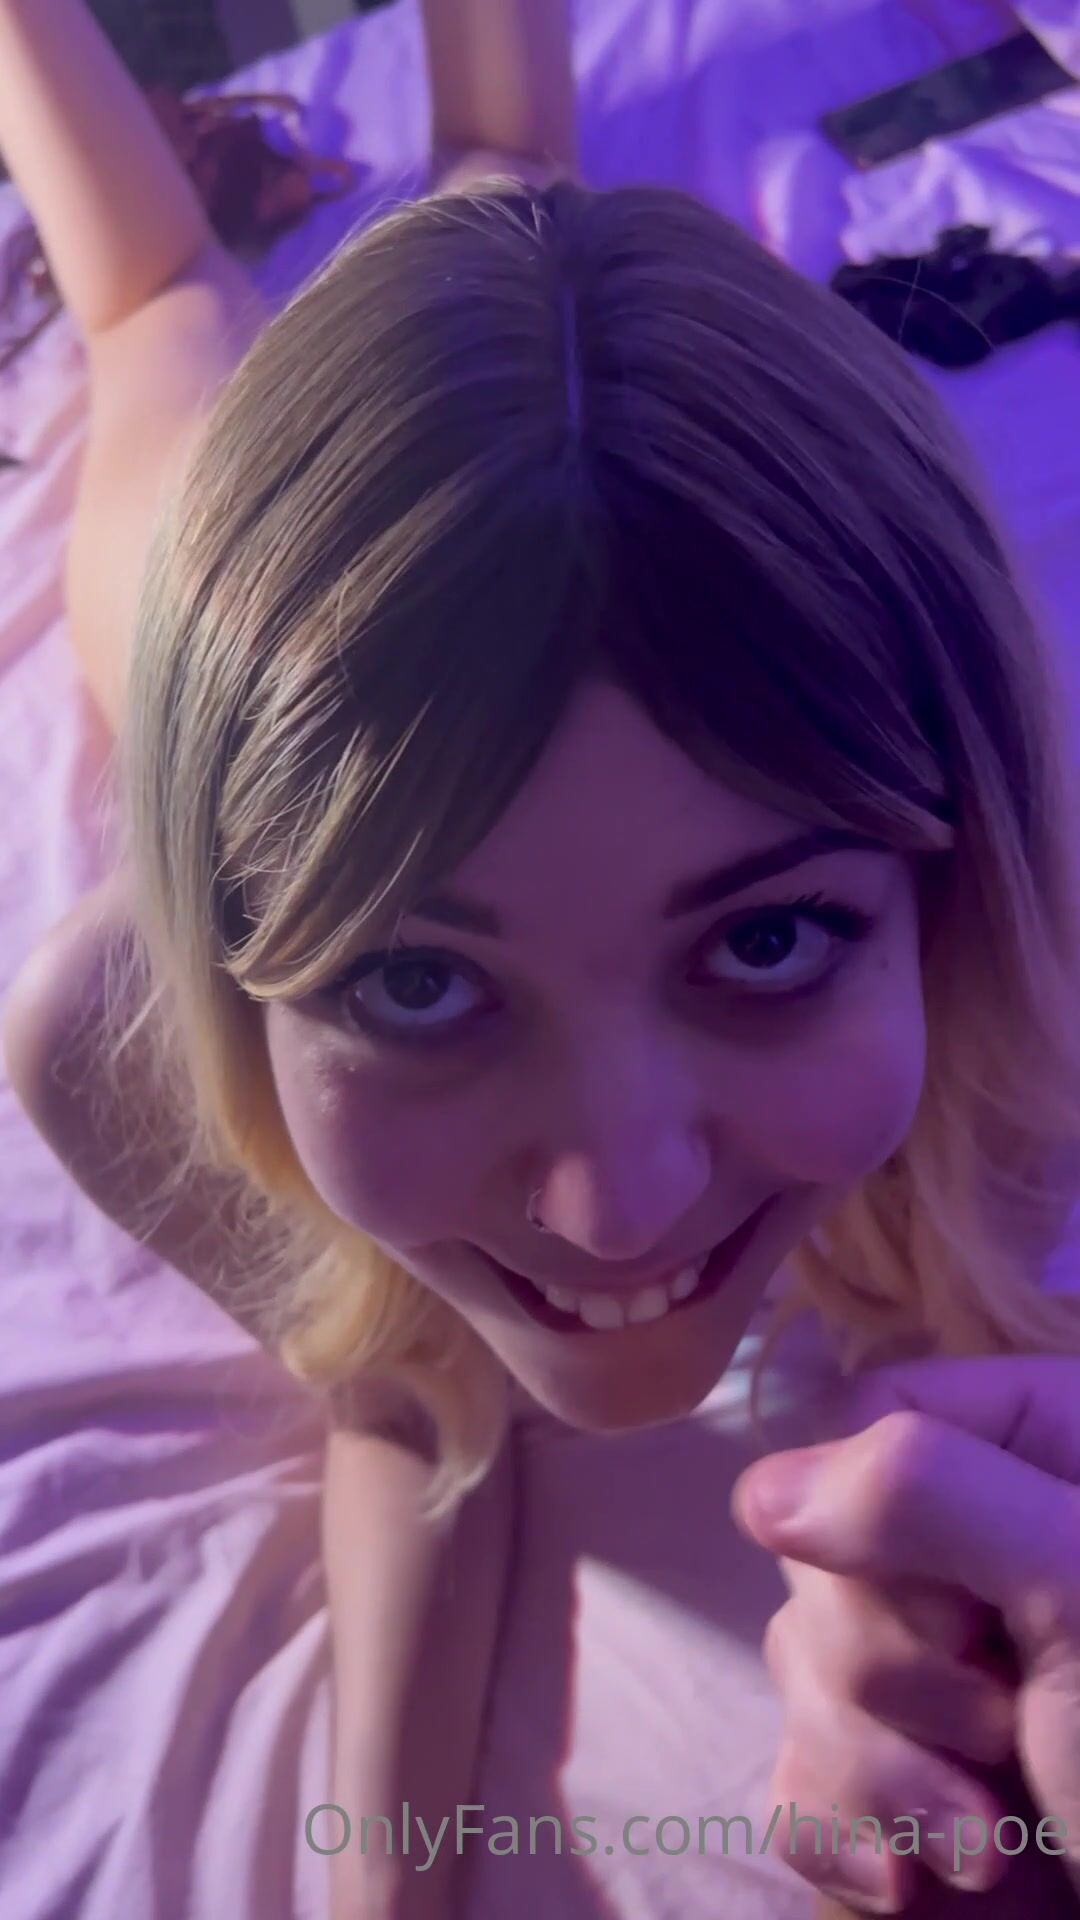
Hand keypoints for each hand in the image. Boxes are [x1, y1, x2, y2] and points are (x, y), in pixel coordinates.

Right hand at [731, 1357, 1079, 1911]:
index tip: (965, 1611)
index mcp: (1043, 1454)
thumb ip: (928, 1493)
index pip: (868, 1415)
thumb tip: (761, 1494)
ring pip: (800, 1669)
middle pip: (821, 1556)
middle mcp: (981, 1549)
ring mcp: (941, 1674)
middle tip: (1007, 1732)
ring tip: (989, 1844)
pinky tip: (911, 1886)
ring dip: (880, 1775)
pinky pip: (794, 1774)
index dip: (873, 1517)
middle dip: (893, 1675)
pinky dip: (843, 1836)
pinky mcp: (908, 1786)